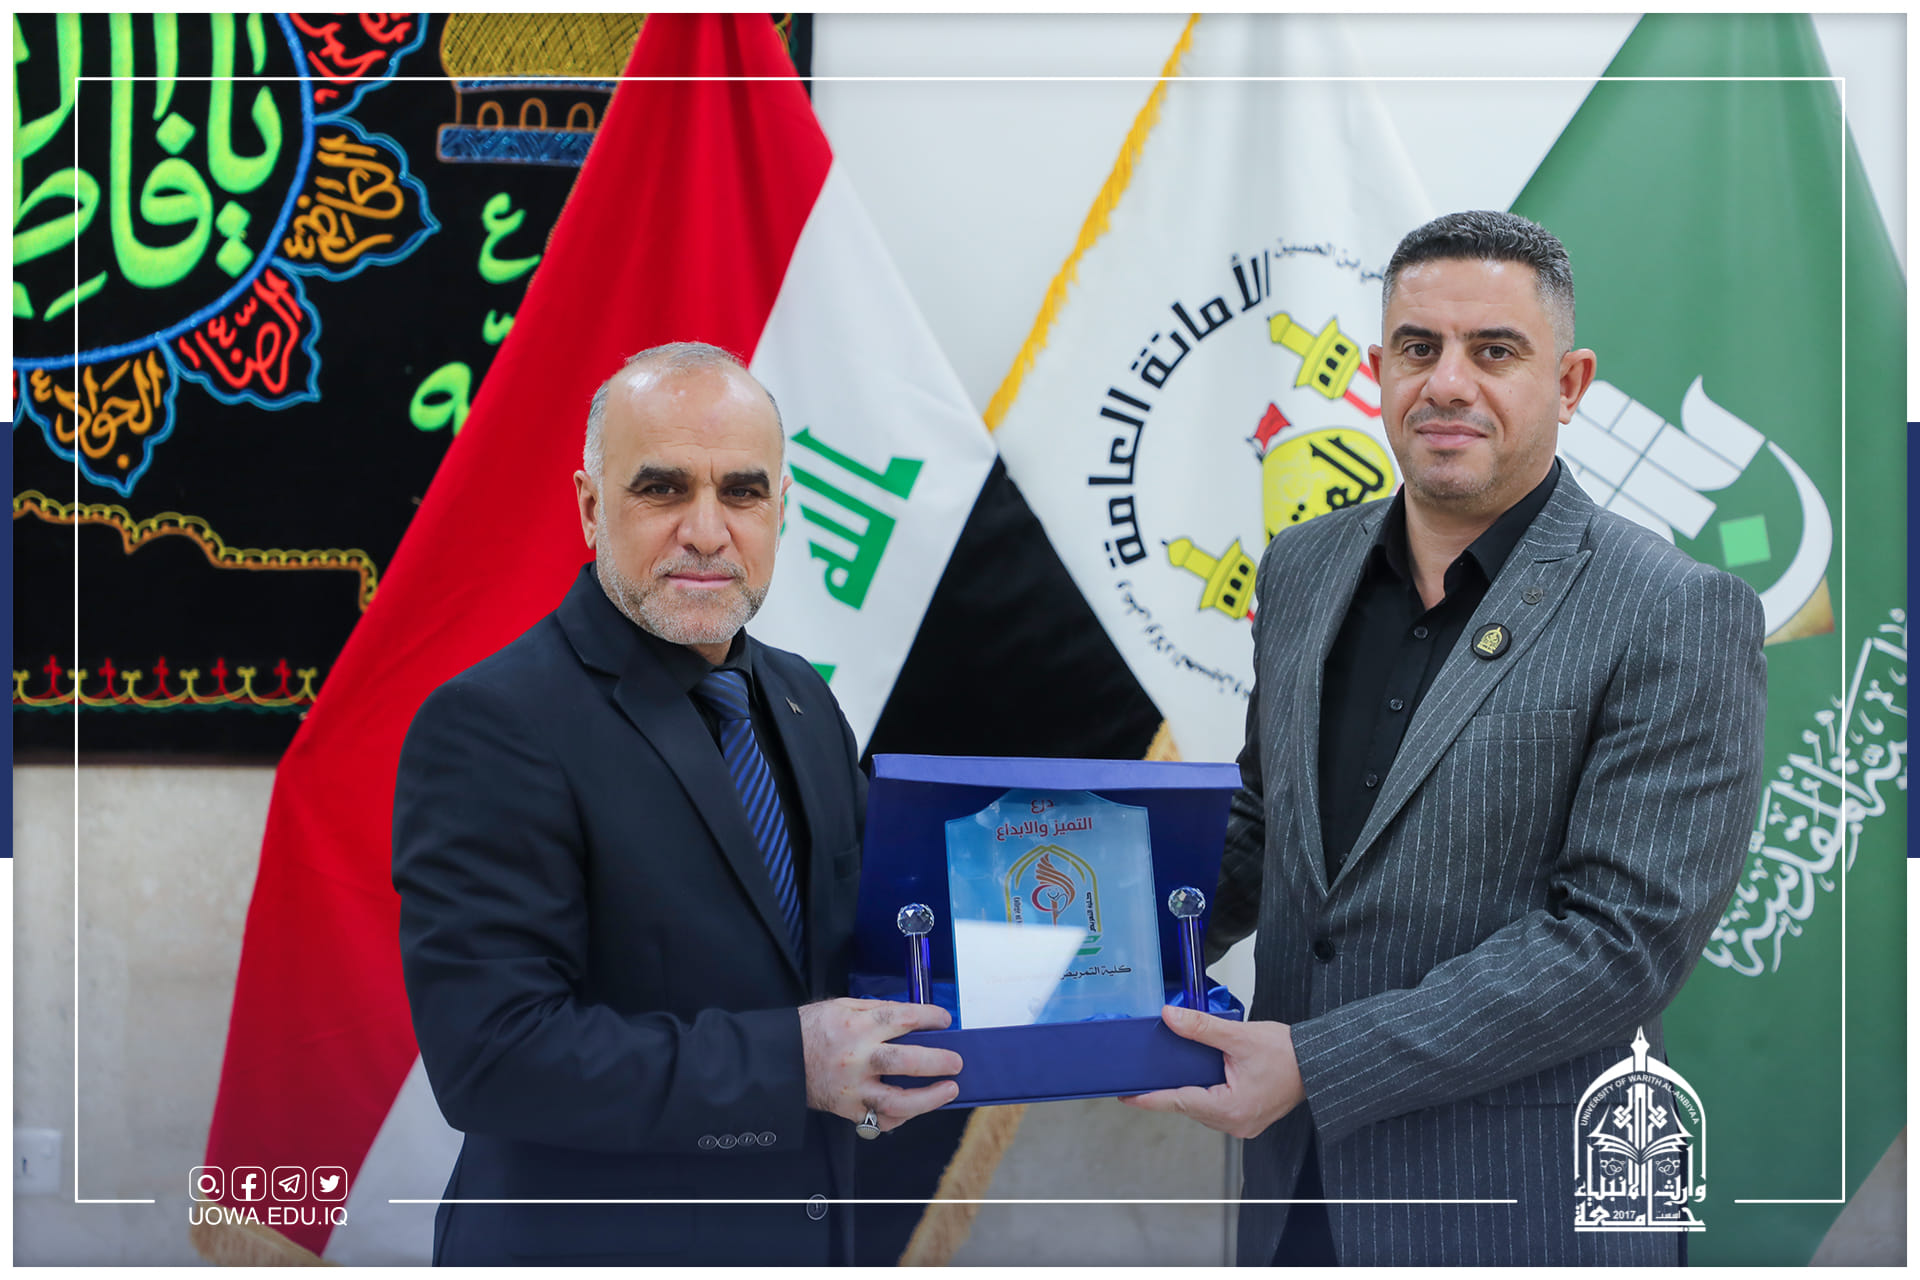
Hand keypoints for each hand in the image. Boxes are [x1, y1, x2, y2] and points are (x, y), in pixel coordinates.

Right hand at [798, 998, 962, 1132]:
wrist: (779, 1059)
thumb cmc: (812, 1029)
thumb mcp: (842, 1006)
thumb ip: (878, 1010)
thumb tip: (912, 1016)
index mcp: (856, 1025)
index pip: (902, 1018)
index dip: (930, 1018)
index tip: (944, 1020)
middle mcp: (857, 1058)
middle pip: (905, 1061)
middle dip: (937, 1061)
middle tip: (956, 1062)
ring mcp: (853, 1088)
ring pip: (897, 1101)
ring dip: (929, 1099)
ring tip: (949, 1090)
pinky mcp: (848, 1109)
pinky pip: (880, 1120)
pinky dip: (901, 1117)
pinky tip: (915, 1108)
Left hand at [1120, 1006, 1304, 1139]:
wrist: (1319, 1063)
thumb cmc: (1288, 1054)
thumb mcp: (1239, 1036)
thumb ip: (1201, 1028)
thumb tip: (1170, 1018)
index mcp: (1230, 1109)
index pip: (1178, 1102)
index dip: (1148, 1098)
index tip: (1125, 1096)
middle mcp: (1234, 1123)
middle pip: (1187, 1105)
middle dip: (1168, 1088)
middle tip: (1144, 1073)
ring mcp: (1241, 1124)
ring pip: (1201, 1107)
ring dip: (1188, 1089)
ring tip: (1172, 1069)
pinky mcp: (1247, 1118)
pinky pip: (1215, 1107)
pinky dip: (1205, 1091)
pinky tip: (1200, 1075)